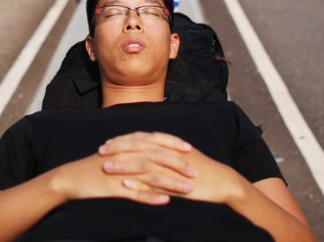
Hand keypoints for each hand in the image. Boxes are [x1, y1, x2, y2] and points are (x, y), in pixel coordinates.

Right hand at [50, 132, 194, 204]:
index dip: (172, 143)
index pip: (153, 139)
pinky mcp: (114, 188)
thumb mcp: (115, 154)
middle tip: (195, 171)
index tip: (189, 148)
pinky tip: (166, 201)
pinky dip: (151, 197)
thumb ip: (132, 150)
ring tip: (188, 190)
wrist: (70, 178)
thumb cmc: (94, 167)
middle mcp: (125, 155)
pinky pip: (135, 193)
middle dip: (178, 163)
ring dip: (171, 183)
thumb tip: (150, 151)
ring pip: (150, 175)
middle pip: (156, 156)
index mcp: (126, 144)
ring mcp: (120, 172)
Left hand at [99, 132, 246, 205]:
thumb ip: (165, 154)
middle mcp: (169, 151)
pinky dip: (139, 183)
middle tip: (100, 151)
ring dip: (123, 165)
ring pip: (143, 162)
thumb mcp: (181, 158)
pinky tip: (125, 185)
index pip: (141, 138)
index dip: (123, 140)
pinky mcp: (177, 182)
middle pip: (139, 146)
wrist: (223, 182)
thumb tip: (148, 153)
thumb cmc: (201, 171)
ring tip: (106, 168)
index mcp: (169, 144)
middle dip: (118, 148)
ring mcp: (172, 166)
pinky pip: (155, 182)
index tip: (107, 143)